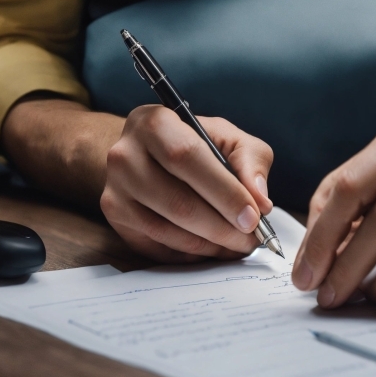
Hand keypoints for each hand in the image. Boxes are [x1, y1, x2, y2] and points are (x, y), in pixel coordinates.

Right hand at [101, 105, 273, 262]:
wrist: (148, 152)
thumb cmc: (195, 142)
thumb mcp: (227, 137)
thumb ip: (250, 161)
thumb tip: (260, 201)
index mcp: (155, 122)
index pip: (187, 157)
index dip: (223, 191)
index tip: (253, 216)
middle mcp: (125, 154)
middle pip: (177, 201)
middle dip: (221, 227)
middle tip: (250, 239)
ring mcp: (115, 188)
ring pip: (167, 230)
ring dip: (209, 246)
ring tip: (236, 245)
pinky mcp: (115, 218)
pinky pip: (156, 247)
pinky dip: (190, 254)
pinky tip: (212, 248)